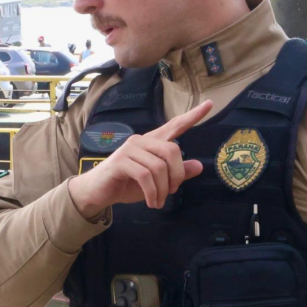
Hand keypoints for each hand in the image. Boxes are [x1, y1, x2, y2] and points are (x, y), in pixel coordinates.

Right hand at [68, 100, 213, 217]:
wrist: (97, 192)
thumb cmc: (127, 184)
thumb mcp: (157, 182)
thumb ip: (176, 173)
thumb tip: (199, 166)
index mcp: (152, 142)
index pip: (175, 125)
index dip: (192, 116)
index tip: (210, 104)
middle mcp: (141, 141)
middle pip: (172, 150)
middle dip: (177, 175)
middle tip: (170, 193)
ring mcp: (130, 149)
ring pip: (159, 167)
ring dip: (162, 190)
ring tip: (158, 202)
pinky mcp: (121, 162)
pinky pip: (145, 176)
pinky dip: (152, 192)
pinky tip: (151, 202)